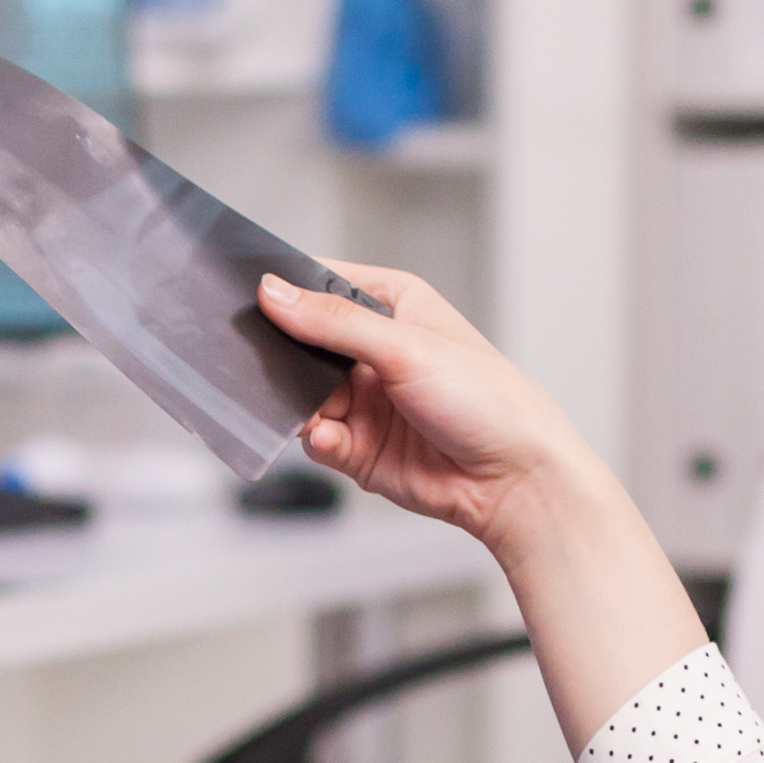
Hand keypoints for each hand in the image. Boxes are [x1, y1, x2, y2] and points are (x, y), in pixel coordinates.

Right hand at [258, 261, 597, 548]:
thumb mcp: (407, 347)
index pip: (322, 283)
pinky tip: (328, 438)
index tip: (248, 294)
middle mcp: (375, 350)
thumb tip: (275, 292)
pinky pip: (315, 438)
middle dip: (280, 354)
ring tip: (301, 409)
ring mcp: (365, 400)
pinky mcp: (359, 447)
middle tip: (257, 361)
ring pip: (301, 394)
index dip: (285, 288)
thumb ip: (335, 321)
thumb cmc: (489, 401)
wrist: (515, 480)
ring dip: (294, 403)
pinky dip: (315, 438)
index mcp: (394, 306)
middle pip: (302, 342)